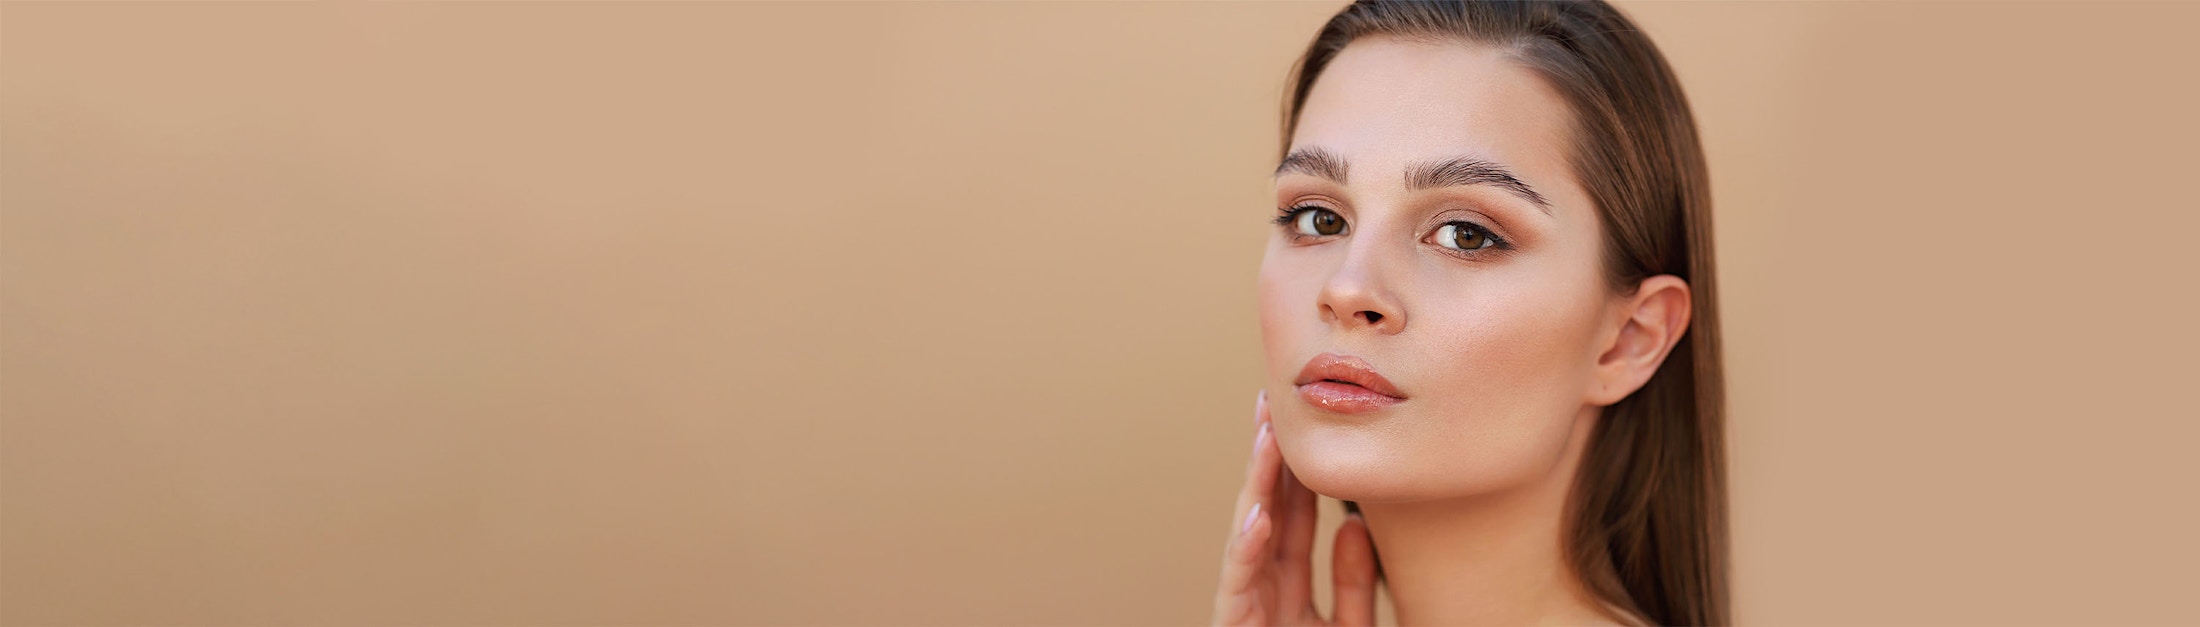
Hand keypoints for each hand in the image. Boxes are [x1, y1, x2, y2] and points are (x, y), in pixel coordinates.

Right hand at [1212, 390, 1379, 625]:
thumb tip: (1353, 525)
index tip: (1305, 423)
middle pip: (1265, 509)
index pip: (1294, 517)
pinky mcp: (1232, 622)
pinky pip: (1237, 580)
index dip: (1298, 471)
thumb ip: (1352, 582)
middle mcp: (1263, 586)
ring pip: (1248, 531)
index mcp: (1288, 586)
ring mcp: (1246, 601)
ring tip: (1266, 437)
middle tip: (1272, 403)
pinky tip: (1258, 513)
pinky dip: (1246, 547)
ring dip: (1256, 484)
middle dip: (1267, 459)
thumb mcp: (1351, 625)